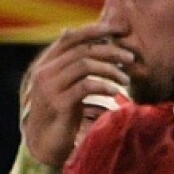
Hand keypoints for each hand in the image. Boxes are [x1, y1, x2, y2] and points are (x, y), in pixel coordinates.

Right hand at [19, 23, 131, 167]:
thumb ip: (67, 62)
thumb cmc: (59, 112)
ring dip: (111, 69)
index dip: (95, 30)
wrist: (44, 143)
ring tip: (125, 80)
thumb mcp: (63, 84)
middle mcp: (43, 74)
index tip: (119, 30)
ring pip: (85, 65)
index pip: (69, 39)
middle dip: (110, 51)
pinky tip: (116, 93)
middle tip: (130, 59)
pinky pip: (87, 86)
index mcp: (44, 66)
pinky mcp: (59, 104)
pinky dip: (105, 86)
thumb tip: (69, 30)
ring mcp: (49, 89)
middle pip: (81, 51)